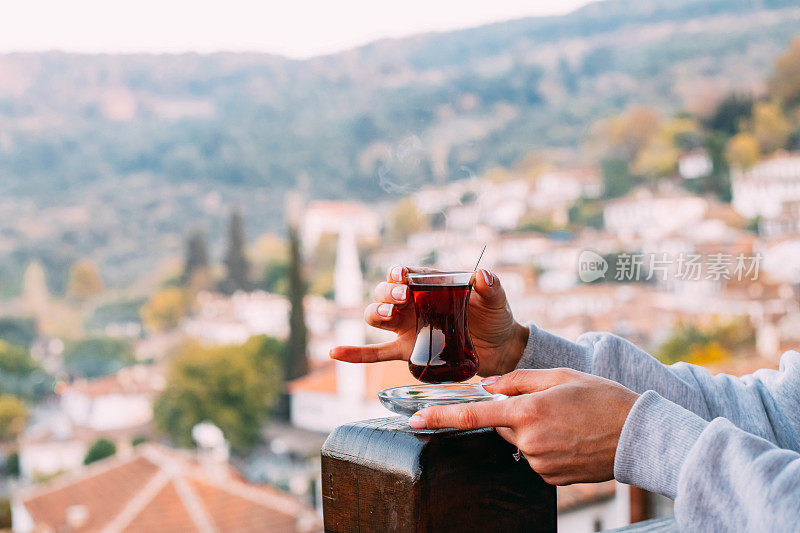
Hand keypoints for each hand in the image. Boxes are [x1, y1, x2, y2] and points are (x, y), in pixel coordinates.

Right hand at [330, 265, 529, 376]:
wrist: (500, 349)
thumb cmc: (495, 317)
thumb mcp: (496, 299)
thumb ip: (490, 287)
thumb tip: (482, 276)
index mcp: (429, 285)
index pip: (404, 274)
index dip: (397, 273)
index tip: (402, 277)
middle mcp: (412, 304)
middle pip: (384, 293)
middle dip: (386, 293)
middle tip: (402, 298)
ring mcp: (406, 328)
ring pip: (377, 318)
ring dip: (375, 312)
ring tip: (389, 314)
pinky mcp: (407, 351)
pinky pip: (375, 353)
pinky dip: (354, 354)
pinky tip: (335, 352)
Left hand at [408, 369, 638, 484]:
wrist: (639, 436)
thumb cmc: (602, 398)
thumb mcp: (560, 375)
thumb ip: (517, 379)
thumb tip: (488, 385)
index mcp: (527, 411)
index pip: (472, 416)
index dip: (440, 417)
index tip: (414, 421)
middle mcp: (528, 440)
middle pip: (502, 425)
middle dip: (515, 413)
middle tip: (550, 403)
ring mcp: (540, 463)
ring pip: (519, 441)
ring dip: (532, 429)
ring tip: (567, 420)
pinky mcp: (551, 479)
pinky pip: (535, 457)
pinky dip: (545, 446)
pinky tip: (569, 438)